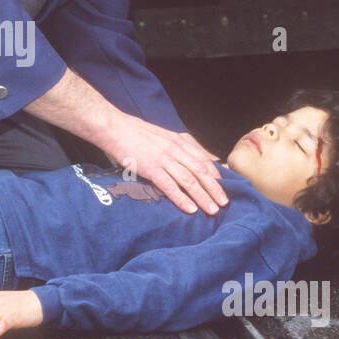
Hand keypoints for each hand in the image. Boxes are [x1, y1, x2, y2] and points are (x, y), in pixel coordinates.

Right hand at [103, 114, 226, 214]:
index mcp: (178, 141)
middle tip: (225, 203)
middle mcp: (175, 149)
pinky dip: (181, 198)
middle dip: (214, 188)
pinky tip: (190, 209)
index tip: (223, 186)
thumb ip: (173, 146)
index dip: (215, 174)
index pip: (203, 159)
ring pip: (190, 180)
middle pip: (201, 171)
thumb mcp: (159, 135)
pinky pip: (170, 186)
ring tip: (213, 209)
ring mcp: (163, 159)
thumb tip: (182, 157)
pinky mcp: (151, 168)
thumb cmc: (133, 133)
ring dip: (203, 196)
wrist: (114, 128)